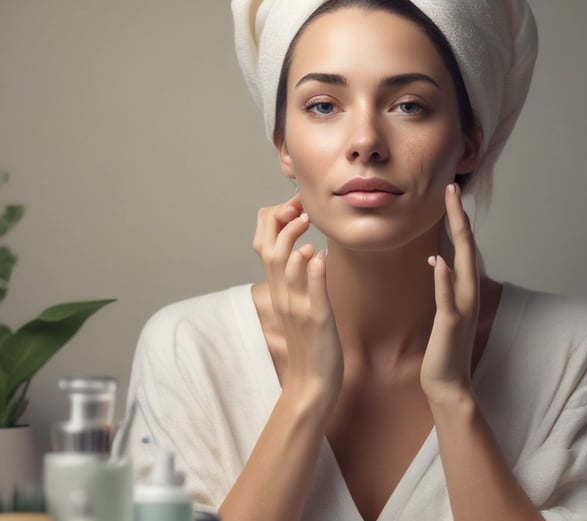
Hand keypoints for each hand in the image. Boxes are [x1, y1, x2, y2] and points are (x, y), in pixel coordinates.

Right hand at [253, 194, 343, 405]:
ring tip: (306, 222)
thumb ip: (298, 281)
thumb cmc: (309, 345)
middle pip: (269, 251)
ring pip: (285, 267)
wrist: (310, 384)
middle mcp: (283, 296)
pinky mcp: (316, 320)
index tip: (291, 206)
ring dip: (293, 241)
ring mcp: (297, 308)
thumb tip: (306, 252)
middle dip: (280, 223)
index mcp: (278, 291)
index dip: (273, 222)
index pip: (264, 247)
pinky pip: (312, 292)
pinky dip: (314, 272)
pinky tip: (319, 255)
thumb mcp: (298, 307)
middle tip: (298, 206)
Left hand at [421, 183, 479, 403]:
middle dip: (459, 216)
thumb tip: (438, 259)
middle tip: (452, 188)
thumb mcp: (446, 309)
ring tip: (454, 210)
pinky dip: (444, 279)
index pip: (462, 245)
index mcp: (465, 288)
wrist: (449, 385)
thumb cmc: (445, 348)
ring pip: (462, 264)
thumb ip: (445, 284)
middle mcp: (468, 293)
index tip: (450, 194)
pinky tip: (438, 260)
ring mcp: (462, 308)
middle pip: (466, 246)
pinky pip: (447, 298)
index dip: (457, 218)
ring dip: (458, 235)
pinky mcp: (450, 324)